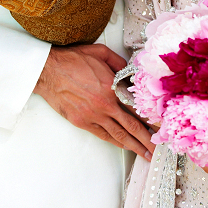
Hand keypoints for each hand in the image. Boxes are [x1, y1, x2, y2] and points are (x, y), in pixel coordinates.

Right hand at [33, 43, 154, 158]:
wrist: (48, 71)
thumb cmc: (72, 60)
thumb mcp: (101, 52)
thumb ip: (119, 63)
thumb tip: (130, 72)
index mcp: (112, 88)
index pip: (137, 108)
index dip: (150, 119)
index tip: (160, 127)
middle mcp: (105, 105)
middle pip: (131, 126)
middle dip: (146, 140)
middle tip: (157, 149)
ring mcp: (93, 116)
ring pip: (118, 135)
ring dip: (133, 145)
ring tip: (145, 154)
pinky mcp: (82, 122)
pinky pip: (103, 135)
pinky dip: (116, 141)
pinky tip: (124, 145)